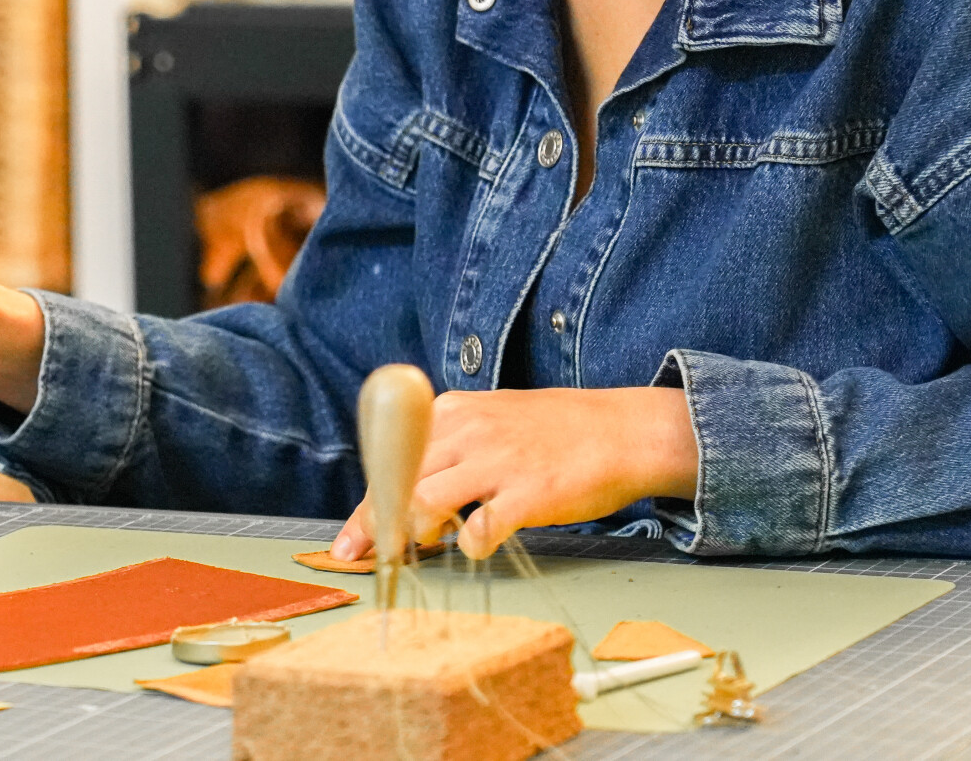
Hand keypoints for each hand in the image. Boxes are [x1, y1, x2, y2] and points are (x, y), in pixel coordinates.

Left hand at [330, 386, 699, 560]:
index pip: (391, 461)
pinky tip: (478, 544)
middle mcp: (467, 431)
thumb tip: (410, 496)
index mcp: (452, 412)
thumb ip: (451, 449)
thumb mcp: (492, 419)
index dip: (367, 507)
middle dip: (379, 529)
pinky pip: (478, 530)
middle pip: (399, 485)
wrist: (620, 431)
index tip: (350, 543)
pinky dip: (469, 546)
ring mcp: (497, 462)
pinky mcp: (527, 494)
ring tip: (429, 545)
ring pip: (426, 505)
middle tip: (375, 559)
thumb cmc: (554, 432)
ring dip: (419, 535)